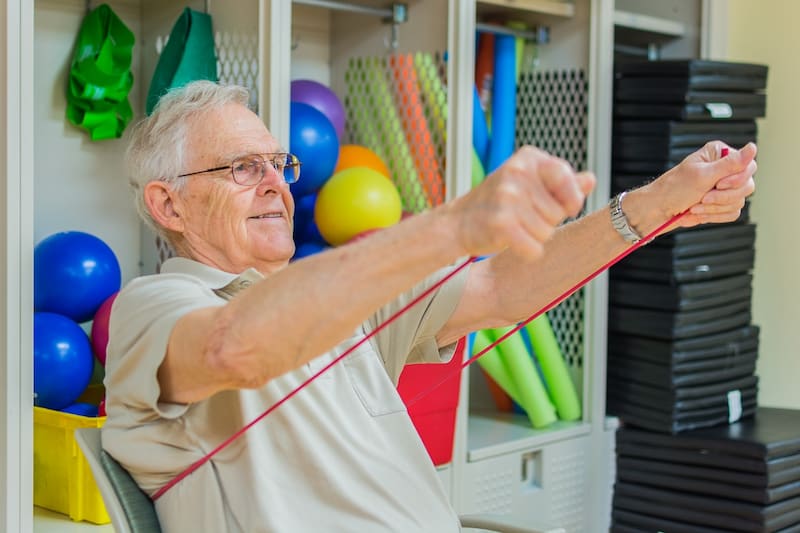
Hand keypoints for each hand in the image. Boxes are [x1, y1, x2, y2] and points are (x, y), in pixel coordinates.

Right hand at [448, 146, 595, 260]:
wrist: (459, 222)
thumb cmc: (497, 203)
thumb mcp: (530, 183)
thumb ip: (563, 182)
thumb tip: (590, 179)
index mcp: (528, 159)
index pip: (567, 179)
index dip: (570, 199)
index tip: (561, 206)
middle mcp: (517, 173)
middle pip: (558, 212)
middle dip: (545, 221)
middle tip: (521, 216)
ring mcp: (507, 197)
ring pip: (547, 233)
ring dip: (534, 237)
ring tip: (514, 226)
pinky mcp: (501, 223)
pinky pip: (534, 249)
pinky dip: (526, 251)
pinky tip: (509, 240)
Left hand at [657, 141, 756, 228]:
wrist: (657, 210)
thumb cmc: (673, 189)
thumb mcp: (703, 174)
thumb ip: (730, 164)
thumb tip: (753, 147)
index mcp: (719, 155)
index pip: (748, 166)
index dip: (736, 179)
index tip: (718, 184)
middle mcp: (723, 169)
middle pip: (746, 186)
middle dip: (722, 197)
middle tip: (703, 197)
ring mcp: (723, 188)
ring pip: (739, 202)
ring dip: (714, 208)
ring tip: (695, 206)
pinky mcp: (720, 204)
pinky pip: (732, 213)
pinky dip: (714, 216)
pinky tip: (698, 212)